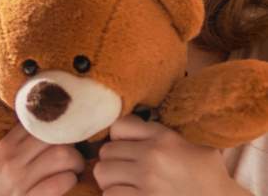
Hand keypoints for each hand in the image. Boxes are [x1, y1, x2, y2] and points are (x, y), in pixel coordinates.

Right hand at [0, 124, 84, 195]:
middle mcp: (9, 162)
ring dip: (75, 162)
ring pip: (62, 155)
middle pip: (52, 136)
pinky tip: (68, 182)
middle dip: (70, 144)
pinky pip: (61, 182)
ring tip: (74, 168)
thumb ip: (15, 145)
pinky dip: (70, 180)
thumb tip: (46, 126)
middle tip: (74, 153)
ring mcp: (19, 182)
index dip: (55, 127)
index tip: (62, 136)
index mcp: (1, 149)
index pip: (35, 123)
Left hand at [94, 115, 251, 195]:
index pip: (119, 126)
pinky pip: (109, 193)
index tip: (126, 149)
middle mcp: (154, 155)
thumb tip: (131, 123)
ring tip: (125, 184)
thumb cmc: (208, 176)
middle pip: (106, 151)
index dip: (118, 139)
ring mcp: (147, 179)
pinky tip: (129, 195)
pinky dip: (114, 195)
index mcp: (165, 137)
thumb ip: (162, 133)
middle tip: (125, 171)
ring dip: (110, 180)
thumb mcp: (194, 145)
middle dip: (113, 161)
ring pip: (102, 172)